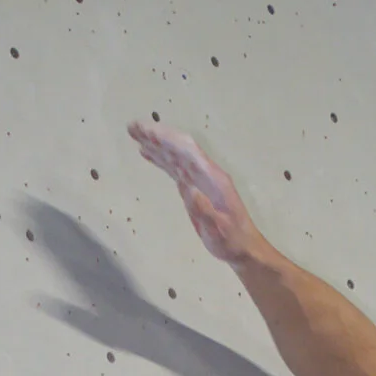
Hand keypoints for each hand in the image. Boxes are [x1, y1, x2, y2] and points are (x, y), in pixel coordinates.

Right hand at [127, 120, 260, 264]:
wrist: (243, 248)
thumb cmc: (232, 240)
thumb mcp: (219, 229)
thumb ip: (204, 210)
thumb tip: (188, 189)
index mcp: (212, 178)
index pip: (188, 152)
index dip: (168, 140)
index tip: (148, 132)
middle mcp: (205, 173)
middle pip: (179, 148)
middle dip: (157, 136)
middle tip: (133, 127)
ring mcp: (199, 180)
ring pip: (175, 156)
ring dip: (155, 144)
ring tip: (134, 134)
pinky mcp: (193, 188)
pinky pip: (174, 168)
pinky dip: (160, 160)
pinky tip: (147, 153)